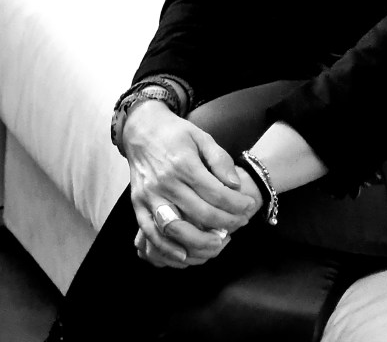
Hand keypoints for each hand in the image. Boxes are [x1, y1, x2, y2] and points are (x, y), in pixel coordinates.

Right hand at [123, 101, 260, 267]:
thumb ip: (220, 159)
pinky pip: (151, 234)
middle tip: (241, 224)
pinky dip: (167, 249)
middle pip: (200, 213)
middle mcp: (165, 182)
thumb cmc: (175, 134)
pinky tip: (185, 255)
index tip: (249, 207)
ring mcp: (149, 197)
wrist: (141, 130)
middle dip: (226, 223)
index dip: (236, 204)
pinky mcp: (138, 206)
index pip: (216, 193)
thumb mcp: (202, 137)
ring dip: (199, 242)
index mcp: (184, 164)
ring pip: (175, 229)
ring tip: (218, 243)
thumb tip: (235, 184)